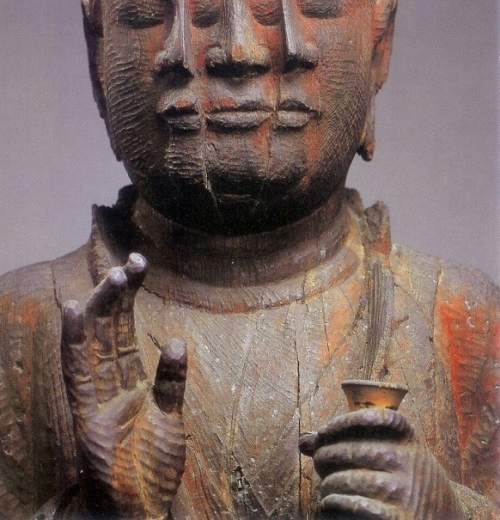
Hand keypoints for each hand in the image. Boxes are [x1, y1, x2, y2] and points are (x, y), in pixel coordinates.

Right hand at [61, 253, 185, 519]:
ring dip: (100, 310)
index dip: (130, 296)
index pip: (125, 329)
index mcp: (130, 381)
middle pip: (108, 330)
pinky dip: (74, 341)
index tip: (140, 264)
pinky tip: (73, 311)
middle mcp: (109, 384)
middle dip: (119, 295)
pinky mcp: (84, 415)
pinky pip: (77, 372)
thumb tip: (179, 341)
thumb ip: (171, 382)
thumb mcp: (172, 419)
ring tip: (111, 278)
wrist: (139, 508)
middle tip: (131, 263)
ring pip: (93, 343)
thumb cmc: (153, 467)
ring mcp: (95, 397)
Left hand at [299, 408, 464, 518]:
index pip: (377, 418)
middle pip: (355, 450)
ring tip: (325, 486)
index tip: (325, 430)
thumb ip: (355, 442)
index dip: (345, 421)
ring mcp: (403, 491)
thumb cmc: (407, 481)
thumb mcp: (396, 455)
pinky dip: (333, 503)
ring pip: (348, 479)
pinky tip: (329, 503)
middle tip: (319, 462)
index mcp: (411, 439)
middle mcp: (409, 462)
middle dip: (327, 455)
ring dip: (327, 483)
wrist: (444, 519)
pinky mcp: (396, 519)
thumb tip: (304, 440)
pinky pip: (352, 505)